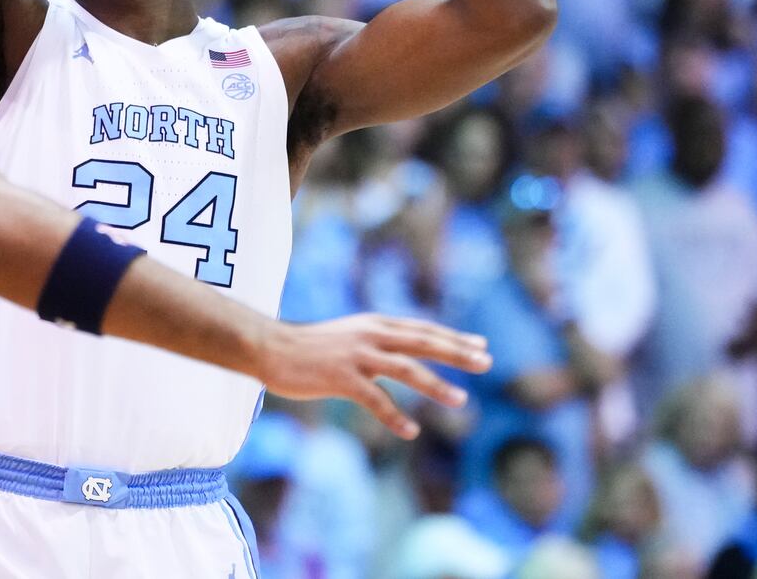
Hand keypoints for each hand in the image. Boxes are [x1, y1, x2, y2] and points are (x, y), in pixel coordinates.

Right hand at [257, 313, 489, 437]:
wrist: (269, 347)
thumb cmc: (308, 347)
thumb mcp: (348, 336)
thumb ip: (375, 343)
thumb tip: (403, 355)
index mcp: (374, 324)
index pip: (422, 329)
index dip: (452, 337)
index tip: (481, 345)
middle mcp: (370, 335)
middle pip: (423, 342)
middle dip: (457, 353)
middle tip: (486, 363)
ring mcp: (356, 356)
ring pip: (406, 369)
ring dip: (436, 386)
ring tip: (461, 400)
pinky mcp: (341, 377)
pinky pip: (376, 400)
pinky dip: (395, 417)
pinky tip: (411, 432)